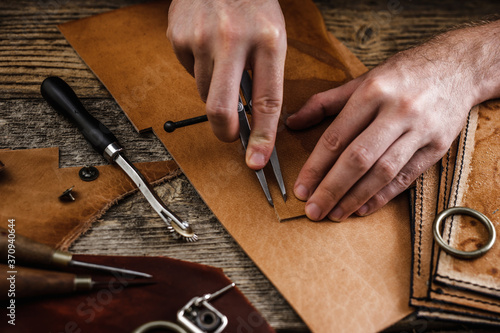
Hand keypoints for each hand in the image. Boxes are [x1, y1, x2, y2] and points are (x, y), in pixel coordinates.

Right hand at [167, 0, 286, 168]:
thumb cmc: (253, 4)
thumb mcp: (273, 35)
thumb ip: (265, 76)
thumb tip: (252, 120)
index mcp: (268, 41)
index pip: (267, 101)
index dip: (262, 137)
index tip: (257, 161)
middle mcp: (233, 40)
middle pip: (220, 107)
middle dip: (224, 132)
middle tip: (229, 135)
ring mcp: (201, 38)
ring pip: (204, 92)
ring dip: (214, 90)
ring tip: (224, 63)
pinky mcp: (179, 37)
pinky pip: (190, 71)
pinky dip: (200, 68)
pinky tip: (207, 46)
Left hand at [286, 21, 499, 220]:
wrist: (460, 66)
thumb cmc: (403, 73)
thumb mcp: (362, 79)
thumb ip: (325, 102)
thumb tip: (292, 122)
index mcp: (372, 91)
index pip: (337, 136)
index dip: (316, 166)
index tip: (301, 188)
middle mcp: (397, 110)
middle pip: (358, 158)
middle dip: (331, 188)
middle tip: (313, 210)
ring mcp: (420, 129)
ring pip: (383, 172)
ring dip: (355, 197)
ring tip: (335, 214)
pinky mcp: (438, 146)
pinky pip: (407, 177)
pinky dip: (383, 196)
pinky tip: (363, 208)